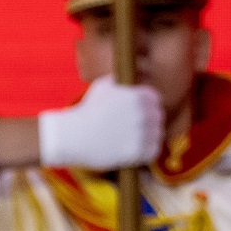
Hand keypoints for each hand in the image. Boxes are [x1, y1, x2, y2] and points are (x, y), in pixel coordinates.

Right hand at [37, 76, 163, 168]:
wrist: (73, 135)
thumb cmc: (86, 110)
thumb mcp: (102, 86)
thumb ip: (120, 80)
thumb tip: (130, 78)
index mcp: (139, 96)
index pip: (155, 100)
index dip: (147, 107)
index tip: (139, 114)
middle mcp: (143, 113)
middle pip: (158, 118)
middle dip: (148, 123)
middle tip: (135, 129)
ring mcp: (142, 133)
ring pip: (157, 136)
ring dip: (148, 139)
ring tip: (133, 141)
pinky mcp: (137, 151)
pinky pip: (152, 152)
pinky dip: (145, 153)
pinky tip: (133, 151)